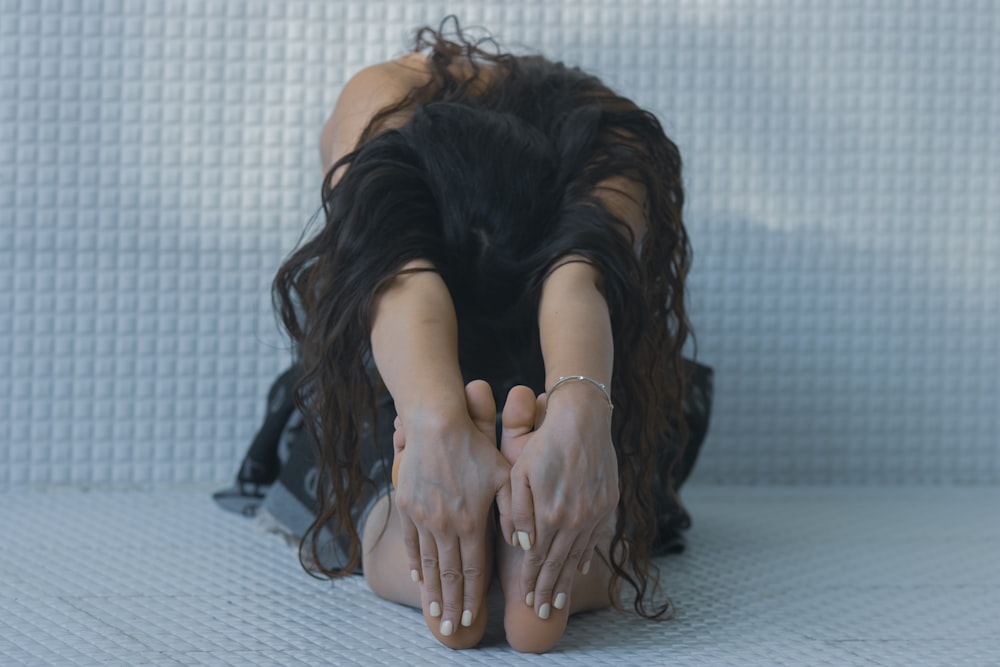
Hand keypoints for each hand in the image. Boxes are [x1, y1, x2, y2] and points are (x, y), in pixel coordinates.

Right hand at [392, 381, 512, 636]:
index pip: (473, 570)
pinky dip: (415, 564)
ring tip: (434, 613)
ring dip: (432, 591)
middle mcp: (445, 525)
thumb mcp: (504, 476)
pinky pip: (410, 543)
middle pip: (448, 575)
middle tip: (452, 629)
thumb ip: (513, 511)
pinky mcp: (406, 506)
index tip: (472, 620)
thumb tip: (523, 542)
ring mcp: (422, 517)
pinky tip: (418, 579)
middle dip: (452, 604)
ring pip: (427, 564)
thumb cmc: (475, 447)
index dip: (473, 598)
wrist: (436, 424)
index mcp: (471, 521)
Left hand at [500, 383, 618, 618]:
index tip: (527, 601)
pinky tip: (581, 567)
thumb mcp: (519, 473)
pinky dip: (587, 555)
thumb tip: (521, 546)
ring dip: (569, 579)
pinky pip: (595, 537)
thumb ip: (517, 512)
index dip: (532, 580)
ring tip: (561, 600)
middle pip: (559, 563)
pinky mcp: (608, 503)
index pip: (538, 558)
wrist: (583, 419)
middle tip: (544, 612)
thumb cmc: (543, 443)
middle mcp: (574, 519)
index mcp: (549, 514)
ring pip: (579, 554)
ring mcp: (594, 513)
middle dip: (550, 589)